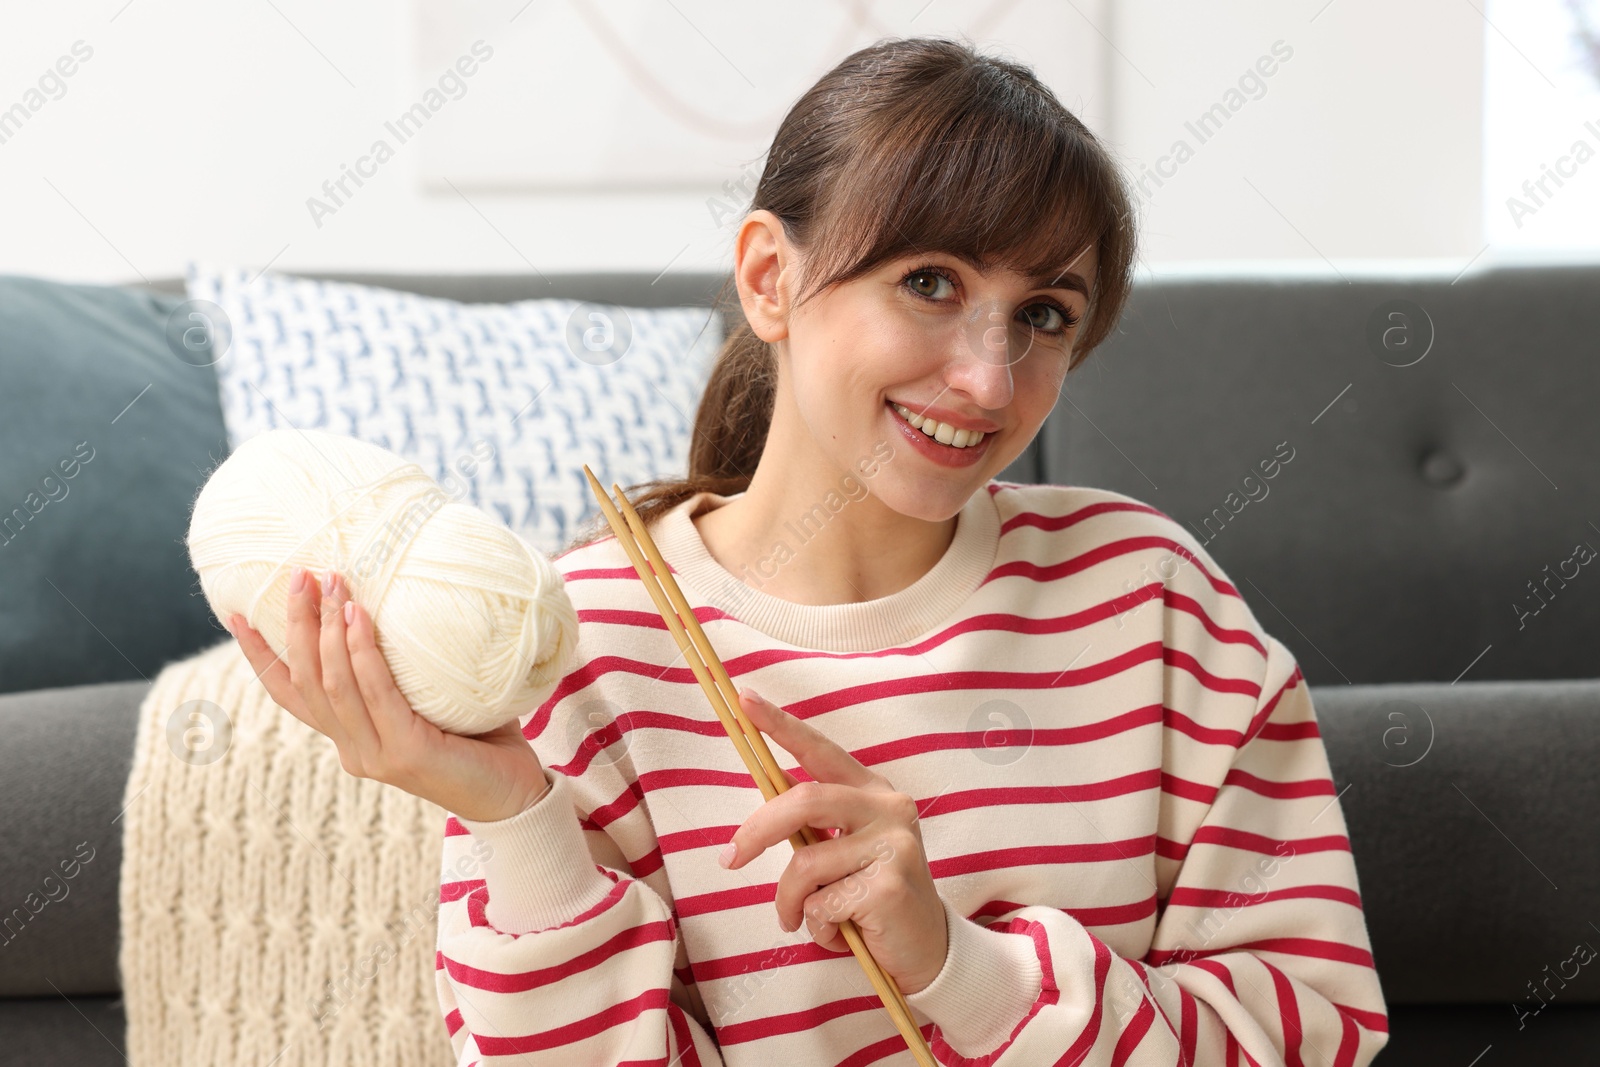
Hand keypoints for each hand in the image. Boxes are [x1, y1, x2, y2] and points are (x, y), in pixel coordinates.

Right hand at [225, 565, 550, 823]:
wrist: (516, 792)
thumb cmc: (482, 738)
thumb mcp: (431, 698)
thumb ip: (408, 664)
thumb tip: (407, 597)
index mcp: (351, 737)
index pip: (291, 694)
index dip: (260, 655)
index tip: (236, 611)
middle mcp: (353, 749)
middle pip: (306, 679)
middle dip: (297, 624)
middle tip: (299, 575)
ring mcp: (375, 754)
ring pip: (333, 683)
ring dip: (328, 628)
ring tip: (331, 584)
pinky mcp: (406, 753)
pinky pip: (375, 692)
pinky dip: (363, 652)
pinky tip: (361, 617)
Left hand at [721, 687, 949, 995]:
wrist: (927, 949)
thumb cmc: (873, 897)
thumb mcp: (846, 851)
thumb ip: (814, 825)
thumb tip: (761, 804)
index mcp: (873, 792)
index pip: (821, 751)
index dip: (781, 724)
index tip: (744, 698)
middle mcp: (888, 809)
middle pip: (804, 800)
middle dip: (756, 832)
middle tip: (729, 859)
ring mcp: (894, 845)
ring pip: (804, 865)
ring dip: (790, 902)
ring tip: (804, 920)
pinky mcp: (889, 886)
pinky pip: (820, 904)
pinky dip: (816, 927)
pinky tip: (841, 934)